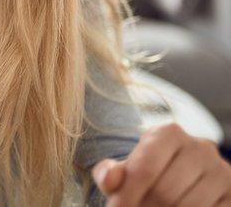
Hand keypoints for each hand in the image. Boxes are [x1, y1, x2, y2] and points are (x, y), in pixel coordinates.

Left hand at [92, 122, 230, 205]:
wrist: (177, 177)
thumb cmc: (145, 174)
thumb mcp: (124, 170)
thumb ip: (109, 174)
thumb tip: (109, 180)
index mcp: (169, 133)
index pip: (145, 168)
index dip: (127, 195)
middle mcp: (200, 147)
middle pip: (166, 192)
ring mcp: (221, 171)